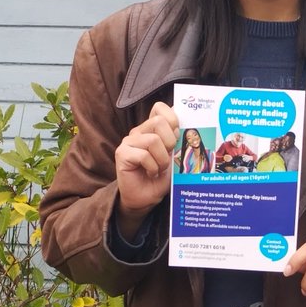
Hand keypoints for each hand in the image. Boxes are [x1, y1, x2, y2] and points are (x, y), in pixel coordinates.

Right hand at [115, 101, 178, 235]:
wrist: (145, 199)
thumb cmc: (159, 178)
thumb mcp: (173, 158)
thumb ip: (176, 142)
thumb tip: (183, 130)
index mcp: (152, 129)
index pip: (160, 108)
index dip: (172, 118)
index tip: (176, 136)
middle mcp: (139, 132)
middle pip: (158, 121)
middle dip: (170, 141)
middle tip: (168, 157)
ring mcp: (129, 142)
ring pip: (152, 140)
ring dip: (161, 159)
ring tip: (159, 169)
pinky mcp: (122, 154)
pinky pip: (144, 155)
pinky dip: (152, 167)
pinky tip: (150, 173)